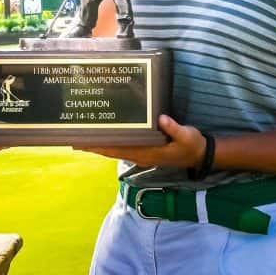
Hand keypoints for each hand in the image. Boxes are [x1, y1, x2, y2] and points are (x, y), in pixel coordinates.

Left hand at [80, 115, 205, 168]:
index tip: (85, 143)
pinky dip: (112, 143)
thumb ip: (174, 128)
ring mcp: (142, 155)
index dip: (102, 147)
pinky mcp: (145, 151)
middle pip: (113, 152)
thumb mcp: (187, 136)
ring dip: (102, 145)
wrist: (200, 155)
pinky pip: (124, 148)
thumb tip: (161, 118)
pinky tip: (106, 136)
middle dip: (95, 147)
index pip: (120, 150)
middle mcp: (141, 156)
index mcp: (148, 153)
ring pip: (116, 151)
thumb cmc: (192, 145)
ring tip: (85, 137)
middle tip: (76, 139)